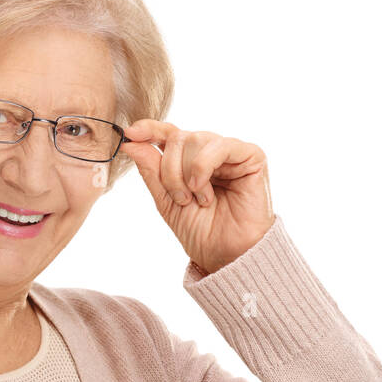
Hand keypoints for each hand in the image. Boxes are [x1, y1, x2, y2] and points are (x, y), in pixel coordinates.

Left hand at [118, 120, 274, 274]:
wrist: (226, 252)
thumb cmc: (200, 228)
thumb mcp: (165, 198)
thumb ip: (150, 169)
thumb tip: (130, 141)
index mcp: (188, 158)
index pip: (166, 132)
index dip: (148, 129)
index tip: (129, 134)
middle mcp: (208, 150)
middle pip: (177, 137)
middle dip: (170, 170)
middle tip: (180, 198)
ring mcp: (230, 152)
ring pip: (194, 139)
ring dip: (186, 174)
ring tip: (196, 199)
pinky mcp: (251, 156)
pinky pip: (220, 145)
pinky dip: (203, 166)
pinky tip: (202, 189)